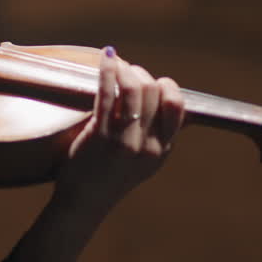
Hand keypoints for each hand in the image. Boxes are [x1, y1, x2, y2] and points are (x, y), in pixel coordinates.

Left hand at [55, 46, 184, 205]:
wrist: (83, 204)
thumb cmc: (108, 179)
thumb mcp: (143, 163)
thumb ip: (153, 138)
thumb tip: (158, 101)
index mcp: (161, 150)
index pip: (177, 107)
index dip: (167, 87)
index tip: (153, 82)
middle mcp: (147, 145)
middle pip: (154, 93)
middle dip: (142, 74)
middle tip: (128, 70)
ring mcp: (124, 140)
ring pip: (134, 89)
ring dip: (125, 69)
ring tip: (116, 62)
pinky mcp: (100, 135)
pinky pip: (108, 94)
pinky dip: (108, 70)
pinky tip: (107, 58)